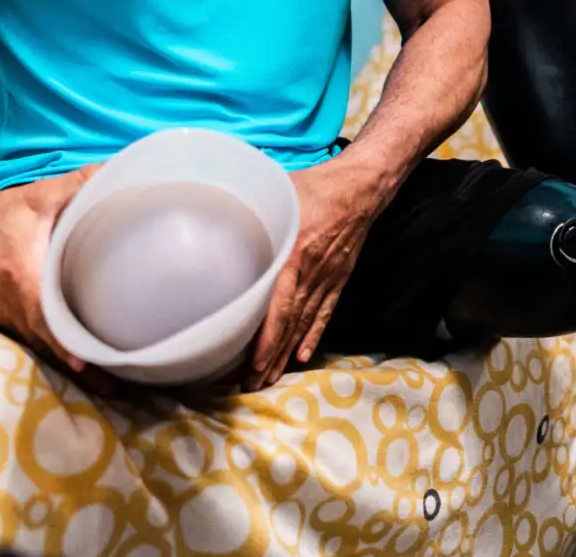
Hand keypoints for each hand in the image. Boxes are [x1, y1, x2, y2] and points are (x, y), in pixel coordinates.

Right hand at [0, 165, 105, 386]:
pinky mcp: (5, 322)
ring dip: (72, 369)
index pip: (44, 317)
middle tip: (119, 386)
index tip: (86, 362)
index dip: (64, 342)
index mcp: (21, 279)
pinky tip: (84, 368)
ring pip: (42, 350)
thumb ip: (81, 183)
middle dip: (82, 369)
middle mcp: (11, 307)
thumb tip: (120, 168)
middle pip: (49, 345)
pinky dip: (57, 356)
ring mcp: (6, 319)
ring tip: (111, 388)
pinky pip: (34, 343)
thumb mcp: (38, 197)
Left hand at [244, 158, 393, 390]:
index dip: (266, 339)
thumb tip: (214, 213)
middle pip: (289, 324)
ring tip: (270, 379)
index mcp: (295, 254)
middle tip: (251, 386)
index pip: (279, 306)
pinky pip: (324, 312)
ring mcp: (328, 279)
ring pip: (304, 324)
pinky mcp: (339, 278)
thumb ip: (250, 209)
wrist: (360, 188)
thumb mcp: (279, 193)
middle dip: (270, 358)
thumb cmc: (315, 187)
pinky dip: (314, 335)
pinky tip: (303, 356)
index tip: (250, 365)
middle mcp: (312, 274)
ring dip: (286, 353)